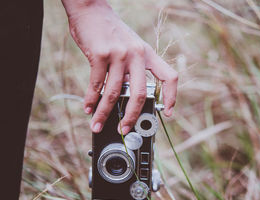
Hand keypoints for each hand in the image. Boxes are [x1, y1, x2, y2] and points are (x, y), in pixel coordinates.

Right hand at [62, 0, 177, 133]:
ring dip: (104, 113)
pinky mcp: (100, 54)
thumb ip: (131, 69)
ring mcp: (119, 54)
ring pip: (115, 93)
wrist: (90, 9)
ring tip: (97, 124)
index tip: (168, 113)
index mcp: (147, 54)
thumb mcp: (129, 47)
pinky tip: (88, 108)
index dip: (171, 96)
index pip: (169, 76)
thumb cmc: (110, 32)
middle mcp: (137, 54)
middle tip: (124, 129)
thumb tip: (127, 98)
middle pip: (140, 94)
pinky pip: (96, 85)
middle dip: (132, 116)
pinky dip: (91, 100)